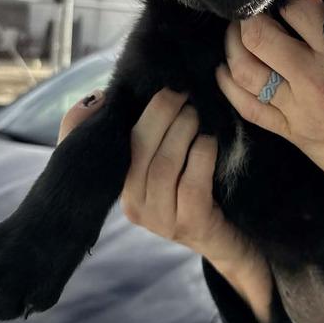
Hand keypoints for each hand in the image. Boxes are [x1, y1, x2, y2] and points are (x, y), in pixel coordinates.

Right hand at [58, 87, 271, 322]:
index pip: (112, 144)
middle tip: (181, 92)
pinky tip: (210, 140)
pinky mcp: (189, 225)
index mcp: (119, 187)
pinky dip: (201, 155)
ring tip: (196, 112)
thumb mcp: (158, 162)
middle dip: (160, 113)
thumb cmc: (190, 188)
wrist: (224, 238)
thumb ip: (134, 131)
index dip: (126, 111)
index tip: (153, 84)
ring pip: (164, 165)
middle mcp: (132, 206)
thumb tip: (99, 95)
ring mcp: (160, 220)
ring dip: (182, 131)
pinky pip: (191, 184)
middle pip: (138, 149)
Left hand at [216, 0, 323, 228]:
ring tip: (237, 32)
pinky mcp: (291, 134)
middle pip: (258, 35)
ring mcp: (298, 110)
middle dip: (249, 14)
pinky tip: (226, 68)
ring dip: (232, 45)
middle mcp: (314, 81)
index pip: (299, 7)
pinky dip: (228, 83)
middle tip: (254, 7)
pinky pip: (246, 107)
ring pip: (243, 69)